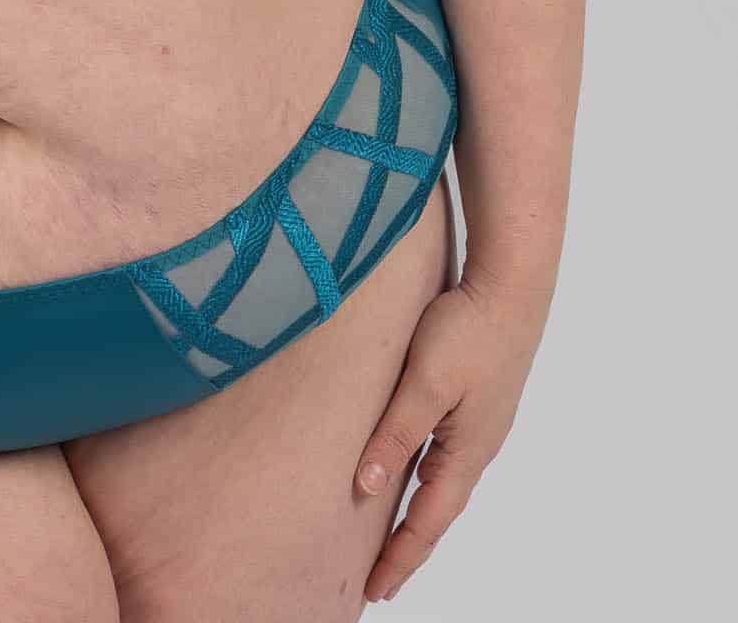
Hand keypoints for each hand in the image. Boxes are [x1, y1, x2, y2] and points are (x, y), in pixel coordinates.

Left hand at [355, 266, 554, 602]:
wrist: (511, 284)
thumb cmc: (467, 329)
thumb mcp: (423, 383)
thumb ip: (394, 434)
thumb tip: (365, 488)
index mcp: (466, 452)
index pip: (427, 521)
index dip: (401, 557)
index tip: (377, 591)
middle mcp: (476, 446)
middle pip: (436, 509)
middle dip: (408, 545)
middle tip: (380, 579)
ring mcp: (478, 423)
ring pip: (440, 480)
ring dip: (416, 511)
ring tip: (389, 534)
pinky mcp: (474, 398)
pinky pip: (443, 451)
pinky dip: (422, 474)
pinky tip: (406, 468)